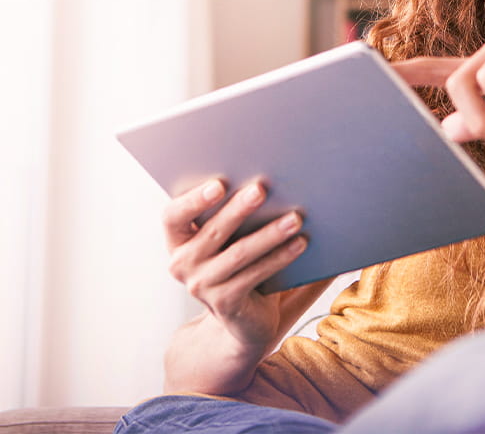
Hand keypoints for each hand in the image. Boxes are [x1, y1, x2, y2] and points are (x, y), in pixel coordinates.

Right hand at [163, 179, 306, 355]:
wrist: (243, 317)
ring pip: (239, 253)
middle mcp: (182, 263)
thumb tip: (271, 178)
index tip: (219, 184)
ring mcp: (202, 285)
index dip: (193, 199)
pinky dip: (280, 257)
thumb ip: (235, 212)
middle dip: (239, 208)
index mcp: (178, 239)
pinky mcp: (225, 302)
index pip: (174, 215)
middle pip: (213, 231)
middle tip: (261, 189)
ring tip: (295, 218)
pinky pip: (255, 274)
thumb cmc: (238, 261)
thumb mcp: (228, 237)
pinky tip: (299, 243)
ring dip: (270, 233)